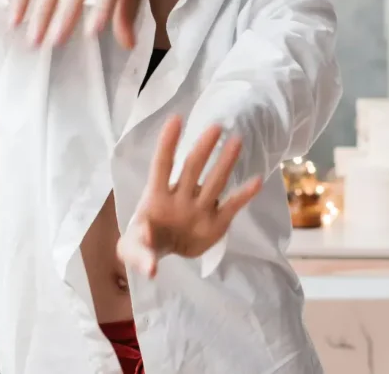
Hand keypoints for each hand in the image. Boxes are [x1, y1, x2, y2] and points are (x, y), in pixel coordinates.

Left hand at [116, 116, 262, 278]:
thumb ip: (138, 254)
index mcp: (156, 196)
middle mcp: (180, 195)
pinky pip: (231, 207)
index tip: (175, 120)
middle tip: (215, 127)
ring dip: (225, 163)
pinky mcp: (216, 222)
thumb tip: (150, 268)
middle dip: (202, 149)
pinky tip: (257, 181)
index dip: (168, 144)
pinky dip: (244, 195)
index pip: (162, 165)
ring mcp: (199, 207)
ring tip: (237, 141)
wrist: (164, 252)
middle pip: (192, 169)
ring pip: (214, 182)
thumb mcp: (132, 249)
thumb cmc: (144, 240)